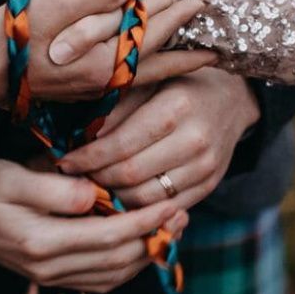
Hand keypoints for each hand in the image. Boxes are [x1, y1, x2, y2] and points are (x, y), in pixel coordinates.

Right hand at [0, 158, 187, 293]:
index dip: (146, 222)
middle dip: (154, 240)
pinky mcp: (51, 277)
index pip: (109, 237)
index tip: (172, 204)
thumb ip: (53, 190)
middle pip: (117, 262)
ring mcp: (50, 278)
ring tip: (171, 230)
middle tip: (183, 214)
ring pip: (112, 276)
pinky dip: (126, 267)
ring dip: (145, 256)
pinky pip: (98, 281)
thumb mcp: (11, 177)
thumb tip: (93, 195)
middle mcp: (48, 269)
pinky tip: (141, 247)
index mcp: (40, 243)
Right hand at [48, 0, 210, 85]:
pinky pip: (124, 79)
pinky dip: (145, 68)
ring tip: (193, 59)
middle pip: (155, 67)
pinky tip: (148, 63)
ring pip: (140, 76)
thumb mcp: (54, 3)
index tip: (199, 1)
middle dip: (187, 56)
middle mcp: (101, 83)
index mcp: (101, 63)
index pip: (149, 34)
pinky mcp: (78, 90)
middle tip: (216, 49)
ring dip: (168, 65)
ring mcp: (89, 90)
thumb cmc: (11, 34)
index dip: (175, 14)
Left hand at [58, 70, 260, 210]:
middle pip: (131, 174)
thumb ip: (114, 109)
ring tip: (93, 188)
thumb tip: (77, 139)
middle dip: (96, 179)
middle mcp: (195, 139)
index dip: (87, 158)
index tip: (65, 162)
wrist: (230, 101)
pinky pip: (165, 209)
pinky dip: (139, 208)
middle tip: (74, 178)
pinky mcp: (209, 186)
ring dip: (114, 197)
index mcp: (176, 106)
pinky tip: (120, 198)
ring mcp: (206, 167)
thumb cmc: (176, 87)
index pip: (121, 144)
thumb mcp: (146, 84)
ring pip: (146, 198)